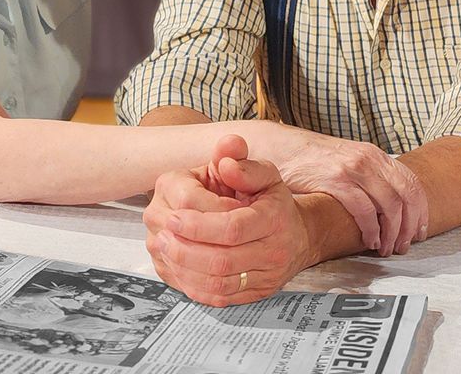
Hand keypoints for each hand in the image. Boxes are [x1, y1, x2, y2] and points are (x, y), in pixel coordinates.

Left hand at [144, 135, 313, 306]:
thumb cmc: (272, 201)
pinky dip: (193, 286)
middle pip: (221, 260)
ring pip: (217, 284)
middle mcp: (272, 251)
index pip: (232, 228)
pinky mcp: (253, 294)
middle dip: (185, 249)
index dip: (198, 225)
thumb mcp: (264, 174)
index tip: (173, 216)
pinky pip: (219, 298)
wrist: (298, 237)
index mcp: (273, 218)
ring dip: (184, 269)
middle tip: (162, 235)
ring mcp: (264, 277)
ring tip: (165, 248)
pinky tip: (178, 268)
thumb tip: (225, 161)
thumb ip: (242, 164)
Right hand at [275, 130, 427, 256]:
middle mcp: (369, 159)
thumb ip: (368, 176)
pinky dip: (372, 229)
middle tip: (404, 246)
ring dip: (393, 233)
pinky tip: (370, 240)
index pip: (412, 183)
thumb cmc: (312, 160)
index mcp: (375, 155)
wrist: (280, 146)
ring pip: (390, 205)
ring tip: (386, 248)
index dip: (421, 211)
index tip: (420, 232)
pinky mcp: (335, 181)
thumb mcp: (348, 160)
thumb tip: (391, 206)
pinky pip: (364, 210)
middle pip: (407, 196)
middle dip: (410, 226)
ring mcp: (353, 169)